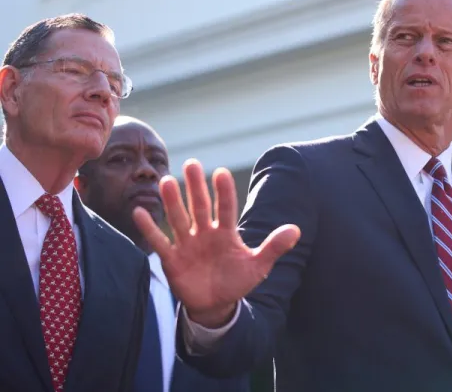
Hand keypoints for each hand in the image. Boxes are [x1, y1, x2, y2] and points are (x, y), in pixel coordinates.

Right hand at [133, 159, 299, 327]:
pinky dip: (149, 228)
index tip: (220, 172)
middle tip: (191, 164)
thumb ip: (274, 247)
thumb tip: (296, 230)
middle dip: (195, 187)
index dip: (224, 192)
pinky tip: (139, 212)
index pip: (226, 208)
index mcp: (226, 232)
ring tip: (166, 181)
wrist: (216, 304)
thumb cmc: (237, 281)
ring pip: (178, 219)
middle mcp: (205, 233)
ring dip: (172, 202)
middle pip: (199, 206)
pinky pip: (159, 242)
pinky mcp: (172, 259)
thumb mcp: (258, 265)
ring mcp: (187, 244)